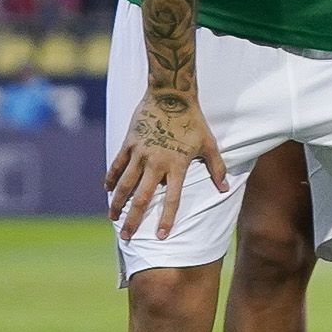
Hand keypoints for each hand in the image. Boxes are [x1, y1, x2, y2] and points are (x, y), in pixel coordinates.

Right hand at [106, 91, 225, 240]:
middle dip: (134, 219)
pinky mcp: (129, 142)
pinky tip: (107, 189)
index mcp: (177, 165)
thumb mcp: (209, 143)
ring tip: (112, 217)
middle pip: (143, 197)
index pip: (172, 199)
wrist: (171, 95)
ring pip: (125, 184)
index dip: (167, 218)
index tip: (161, 236)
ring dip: (117, 203)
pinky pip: (117, 164)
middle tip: (127, 237)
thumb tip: (224, 189)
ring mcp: (140, 153)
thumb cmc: (194, 120)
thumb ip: (216, 168)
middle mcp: (156, 163)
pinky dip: (111, 178)